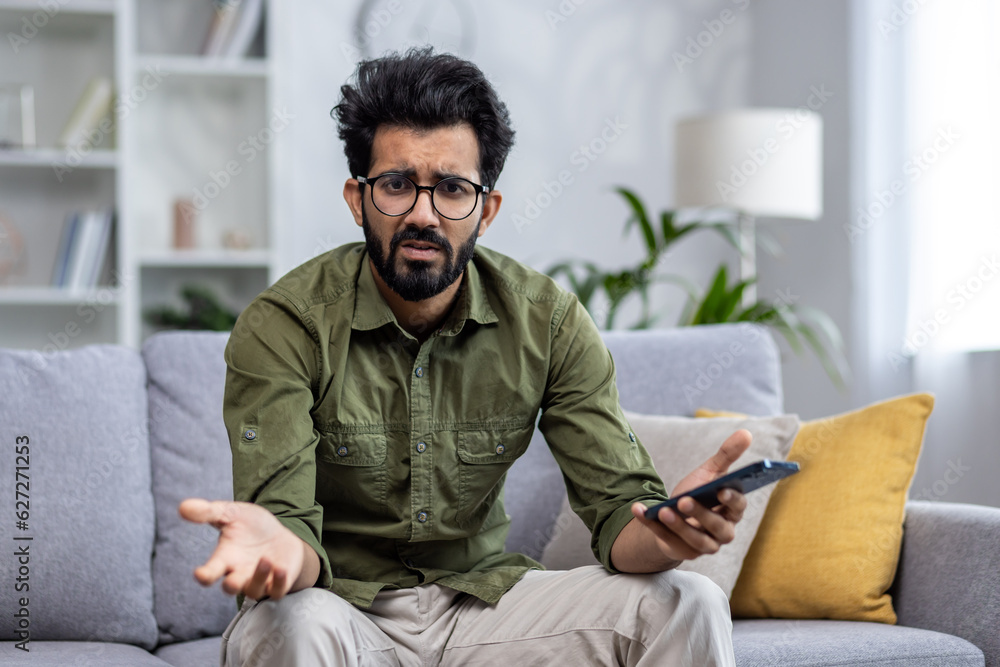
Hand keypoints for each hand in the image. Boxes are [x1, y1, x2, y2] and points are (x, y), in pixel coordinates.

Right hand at [179, 498, 314, 600]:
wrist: (279, 533)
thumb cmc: (251, 526)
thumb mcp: (231, 513)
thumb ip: (208, 512)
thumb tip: (183, 507)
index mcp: (225, 558)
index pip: (210, 572)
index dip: (204, 575)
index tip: (200, 574)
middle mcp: (239, 573)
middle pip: (230, 588)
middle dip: (231, 586)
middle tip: (232, 581)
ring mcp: (258, 581)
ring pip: (254, 590)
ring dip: (259, 577)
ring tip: (266, 559)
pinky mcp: (277, 583)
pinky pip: (276, 591)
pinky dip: (278, 583)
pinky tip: (280, 569)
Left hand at [629, 429, 750, 561]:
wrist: (674, 515)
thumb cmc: (698, 493)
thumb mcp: (710, 473)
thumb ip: (727, 455)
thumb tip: (746, 432)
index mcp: (732, 511)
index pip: (738, 507)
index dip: (732, 500)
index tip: (722, 490)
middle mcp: (722, 532)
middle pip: (717, 527)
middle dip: (701, 514)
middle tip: (685, 500)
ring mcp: (702, 545)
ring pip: (694, 539)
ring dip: (678, 525)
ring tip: (663, 510)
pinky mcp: (681, 551)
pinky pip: (666, 540)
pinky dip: (651, 526)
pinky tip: (638, 510)